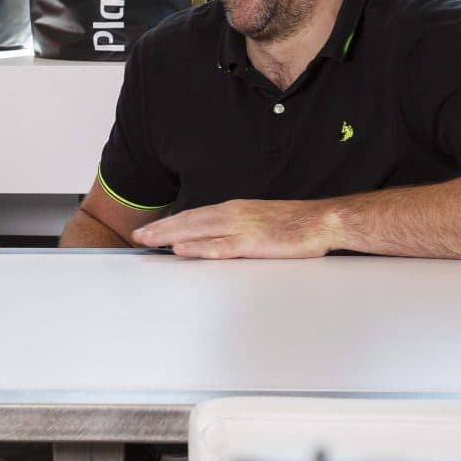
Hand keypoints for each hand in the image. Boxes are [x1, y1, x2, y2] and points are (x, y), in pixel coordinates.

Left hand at [132, 200, 342, 259]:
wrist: (321, 221)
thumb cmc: (294, 225)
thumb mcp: (259, 221)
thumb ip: (237, 229)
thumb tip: (218, 239)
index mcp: (235, 210)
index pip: (195, 216)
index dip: (171, 222)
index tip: (151, 229)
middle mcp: (233, 214)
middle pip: (190, 221)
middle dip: (161, 228)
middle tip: (138, 236)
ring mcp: (242, 228)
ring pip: (198, 231)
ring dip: (171, 236)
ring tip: (149, 242)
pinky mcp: (253, 243)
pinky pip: (219, 246)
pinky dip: (198, 247)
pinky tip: (181, 250)